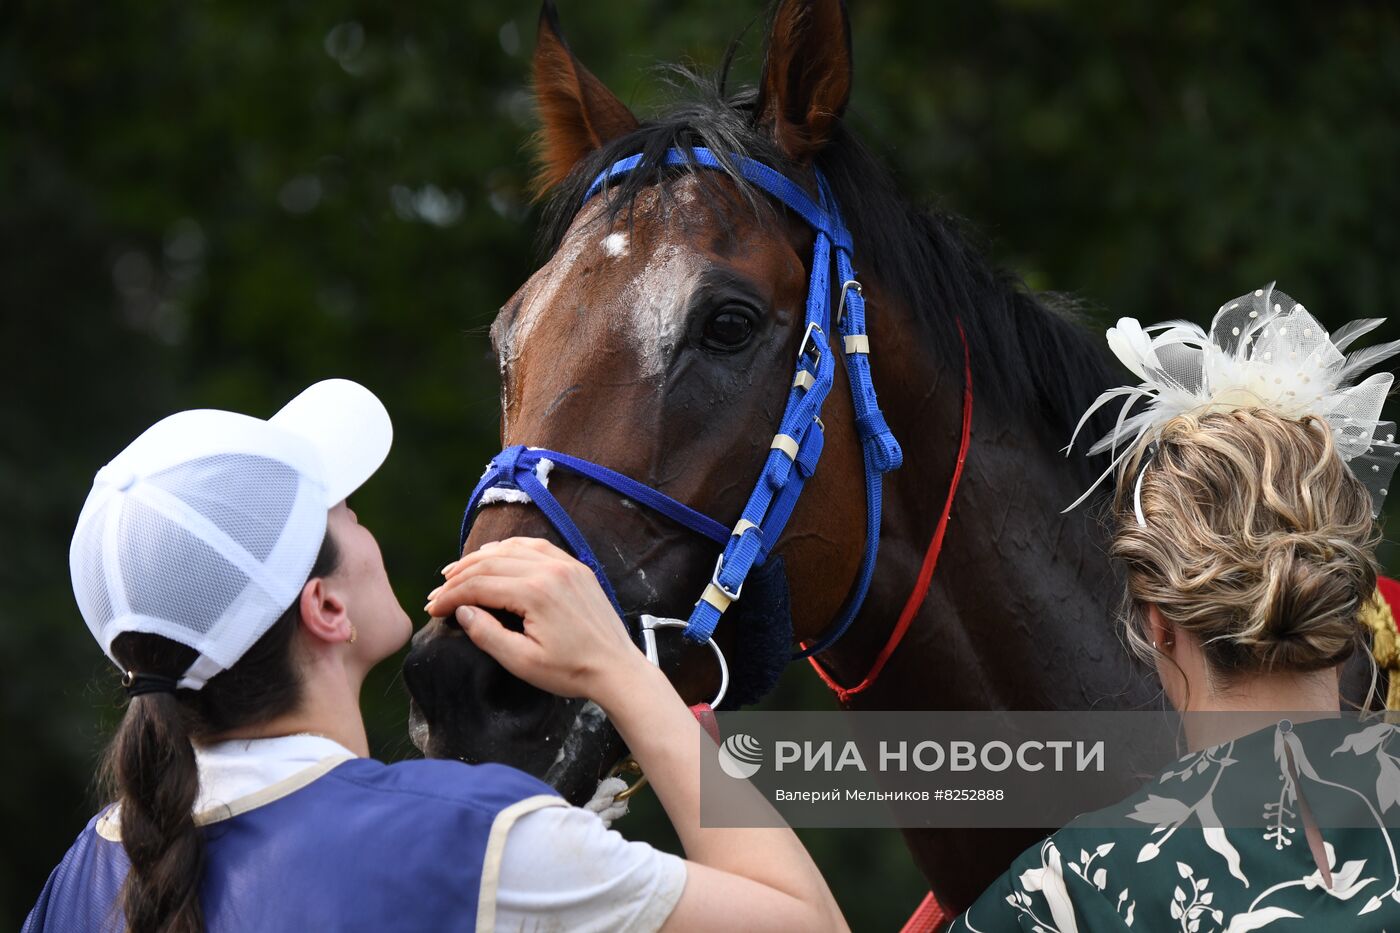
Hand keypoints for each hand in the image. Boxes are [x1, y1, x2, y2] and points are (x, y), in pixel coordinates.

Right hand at [424, 537, 648, 702]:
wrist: (618, 669)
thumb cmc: (572, 672)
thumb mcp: (522, 662)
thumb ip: (487, 634)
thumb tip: (462, 611)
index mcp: (536, 593)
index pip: (479, 585)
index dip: (451, 596)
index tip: (432, 609)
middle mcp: (550, 570)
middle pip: (490, 563)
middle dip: (459, 577)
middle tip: (438, 591)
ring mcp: (566, 565)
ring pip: (511, 549)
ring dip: (480, 558)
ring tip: (457, 571)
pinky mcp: (577, 568)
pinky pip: (537, 547)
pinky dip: (510, 548)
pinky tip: (495, 555)